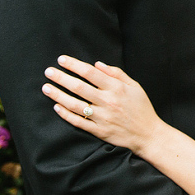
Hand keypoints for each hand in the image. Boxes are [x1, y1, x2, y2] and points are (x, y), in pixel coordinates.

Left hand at [43, 56, 167, 155]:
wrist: (148, 134)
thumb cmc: (142, 108)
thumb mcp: (134, 86)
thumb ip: (117, 74)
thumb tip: (97, 64)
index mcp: (117, 88)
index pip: (90, 73)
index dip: (74, 65)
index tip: (61, 59)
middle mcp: (108, 101)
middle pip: (79, 87)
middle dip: (61, 78)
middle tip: (48, 71)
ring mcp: (102, 117)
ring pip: (75, 104)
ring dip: (58, 95)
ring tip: (46, 88)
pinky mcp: (99, 131)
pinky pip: (78, 122)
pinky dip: (65, 114)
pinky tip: (56, 106)